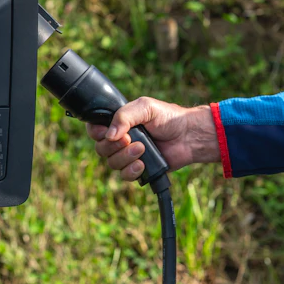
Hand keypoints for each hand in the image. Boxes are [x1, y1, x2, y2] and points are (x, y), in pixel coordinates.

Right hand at [86, 97, 219, 180]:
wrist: (189, 135)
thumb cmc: (168, 118)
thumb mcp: (145, 107)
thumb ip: (124, 116)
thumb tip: (109, 135)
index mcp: (118, 123)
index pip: (94, 130)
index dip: (97, 133)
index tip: (107, 132)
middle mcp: (120, 140)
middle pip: (101, 149)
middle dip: (114, 146)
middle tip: (131, 139)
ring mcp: (128, 155)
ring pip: (112, 163)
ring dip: (125, 158)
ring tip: (142, 149)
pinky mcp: (139, 169)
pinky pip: (125, 176)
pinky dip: (131, 171)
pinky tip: (142, 165)